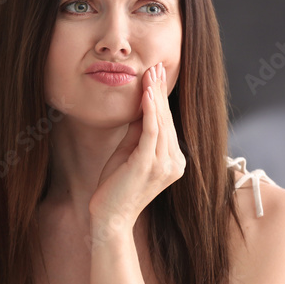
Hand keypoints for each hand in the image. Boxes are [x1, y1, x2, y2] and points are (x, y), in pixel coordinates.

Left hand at [88, 61, 185, 230]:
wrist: (109, 217)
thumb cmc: (116, 187)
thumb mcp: (129, 153)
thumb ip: (138, 132)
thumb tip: (141, 106)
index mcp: (174, 161)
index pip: (167, 124)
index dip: (162, 99)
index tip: (157, 75)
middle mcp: (175, 163)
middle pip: (167, 120)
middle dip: (160, 91)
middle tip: (156, 66)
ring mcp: (164, 165)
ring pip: (161, 123)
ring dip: (155, 96)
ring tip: (151, 73)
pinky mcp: (148, 165)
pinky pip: (151, 132)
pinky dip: (149, 111)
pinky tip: (146, 94)